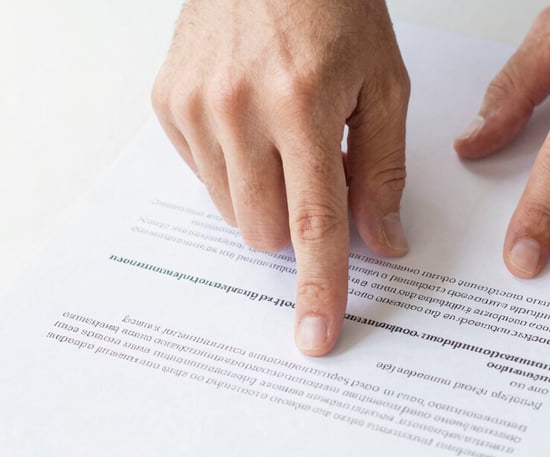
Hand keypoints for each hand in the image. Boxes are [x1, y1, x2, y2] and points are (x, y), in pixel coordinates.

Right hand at [152, 0, 409, 354]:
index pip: (313, 224)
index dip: (319, 286)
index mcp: (301, 104)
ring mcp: (193, 106)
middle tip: (314, 172)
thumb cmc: (335, 6)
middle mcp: (237, 109)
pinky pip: (202, 176)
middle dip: (296, 223)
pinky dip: (233, 167)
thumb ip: (381, 169)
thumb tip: (381, 240)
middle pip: (265, 230)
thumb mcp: (383, 83)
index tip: (316, 334)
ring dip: (265, 195)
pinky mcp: (167, 101)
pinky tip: (248, 121)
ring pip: (231, 210)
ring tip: (281, 137)